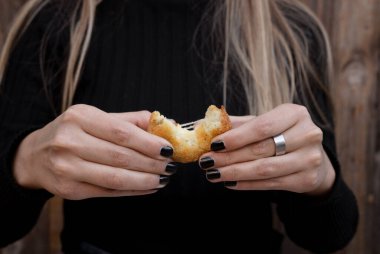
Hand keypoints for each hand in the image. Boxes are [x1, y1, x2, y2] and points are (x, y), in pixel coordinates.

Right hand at [13, 104, 175, 199]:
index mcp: (79, 117)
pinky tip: (148, 187)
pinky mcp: (69, 190)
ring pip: (116, 178)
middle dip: (152, 164)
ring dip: (145, 180)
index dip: (149, 143)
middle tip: (171, 166)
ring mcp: (67, 168)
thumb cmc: (72, 133)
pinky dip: (133, 191)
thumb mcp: (95, 118)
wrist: (35, 155)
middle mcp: (69, 142)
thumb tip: (166, 122)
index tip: (169, 149)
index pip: (121, 132)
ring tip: (163, 178)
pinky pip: (108, 192)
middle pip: (121, 157)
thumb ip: (130, 120)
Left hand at [199, 103, 335, 195]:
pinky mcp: (306, 179)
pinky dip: (247, 184)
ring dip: (235, 173)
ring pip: (265, 169)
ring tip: (213, 174)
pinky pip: (271, 184)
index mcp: (295, 113)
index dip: (236, 137)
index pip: (262, 127)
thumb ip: (237, 124)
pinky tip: (229, 182)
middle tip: (207, 161)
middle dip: (229, 157)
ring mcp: (310, 159)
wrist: (311, 156)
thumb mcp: (264, 123)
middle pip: (261, 149)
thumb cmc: (282, 135)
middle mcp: (307, 134)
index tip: (213, 144)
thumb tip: (203, 125)